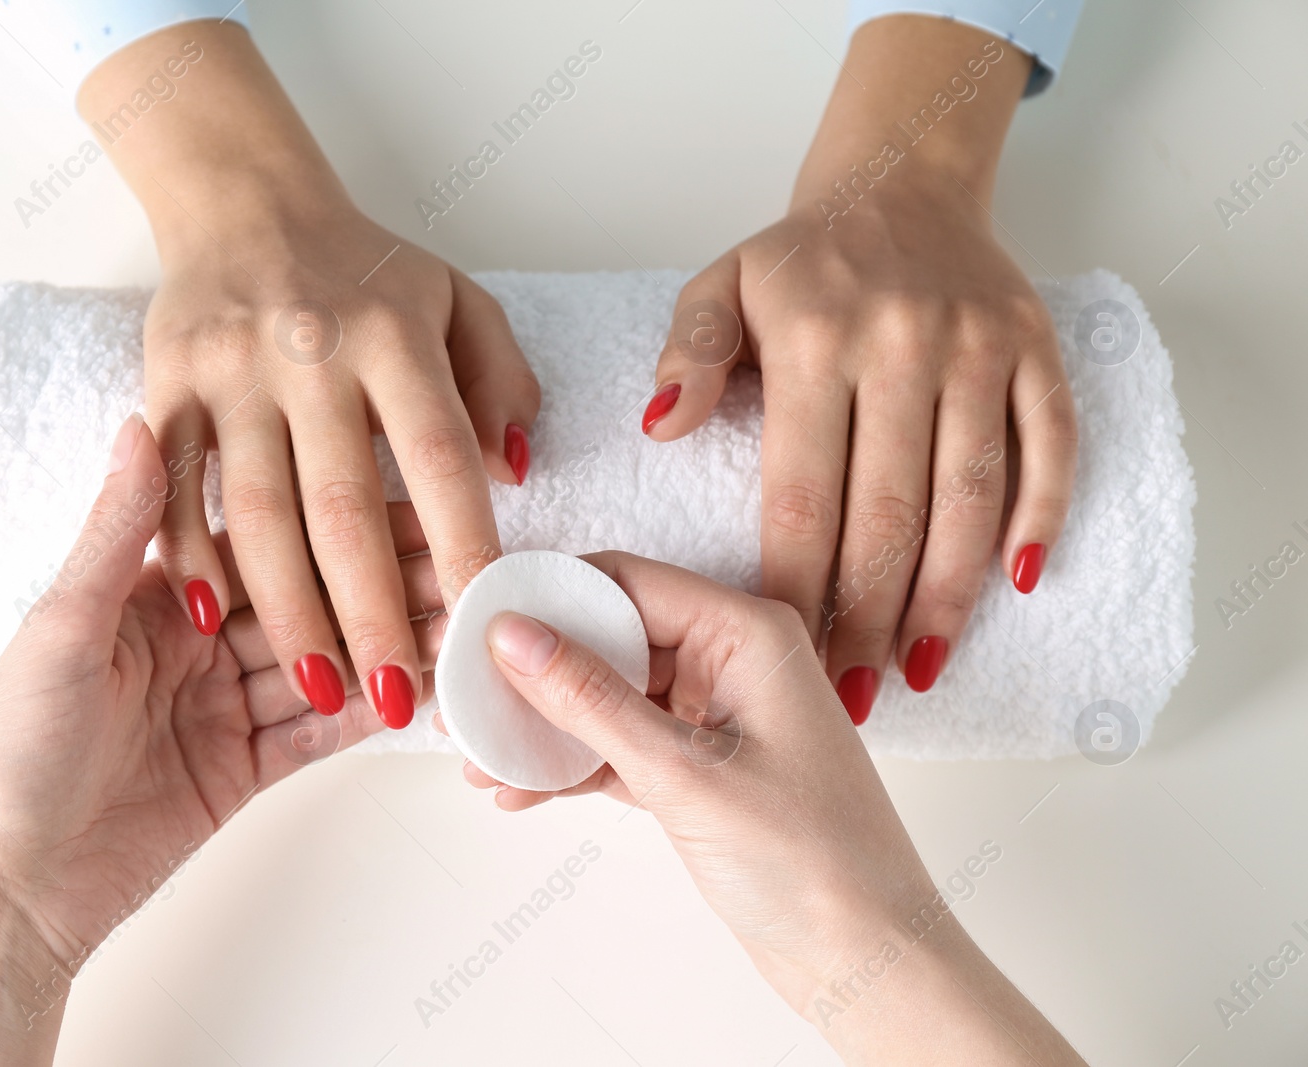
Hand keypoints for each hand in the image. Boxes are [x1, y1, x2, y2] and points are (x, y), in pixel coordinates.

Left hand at [0, 415, 445, 1065]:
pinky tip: (413, 696)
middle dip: (380, 587)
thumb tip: (137, 423)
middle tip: (458, 573)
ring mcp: (221, 708)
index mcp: (153, 595)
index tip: (409, 505)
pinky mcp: (239, 771)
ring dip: (384, 649)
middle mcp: (194, 644)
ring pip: (321, 665)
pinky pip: (313, 736)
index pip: (264, 544)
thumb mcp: (63, 628)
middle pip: (306, 602)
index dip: (336, 525)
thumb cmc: (10, 748)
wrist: (6, 885)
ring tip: (456, 631)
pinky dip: (361, 716)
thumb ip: (118, 534)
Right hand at [80, 21, 537, 727]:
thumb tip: (515, 473)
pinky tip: (218, 626)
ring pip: (257, 512)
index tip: (482, 624)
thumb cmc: (365, 269)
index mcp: (393, 334)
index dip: (463, 545)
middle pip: (345, 505)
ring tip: (325, 687)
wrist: (243, 202)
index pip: (440, 455)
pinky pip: (176, 488)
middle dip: (373, 613)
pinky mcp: (165, 385)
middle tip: (400, 697)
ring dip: (290, 612)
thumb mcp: (458, 298)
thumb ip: (500, 380)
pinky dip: (191, 558)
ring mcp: (229, 371)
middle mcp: (310, 352)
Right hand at [463, 552, 1084, 1064]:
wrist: (868, 960)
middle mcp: (734, 659)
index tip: (479, 622)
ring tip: (481, 759)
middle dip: (537, 670)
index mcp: (748, 633)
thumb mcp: (683, 774)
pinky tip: (521, 792)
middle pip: (612, 637)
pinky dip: (576, 766)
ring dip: (548, 727)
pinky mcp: (703, 768)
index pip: (627, 582)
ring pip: (610, 696)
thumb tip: (515, 637)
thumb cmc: (813, 863)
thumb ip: (593, 700)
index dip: (549, 597)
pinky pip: (623, 746)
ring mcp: (718, 714)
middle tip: (467, 699)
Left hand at [642, 16, 1076, 721]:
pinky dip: (1041, 516)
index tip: (786, 652)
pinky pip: (1050, 445)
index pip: (803, 492)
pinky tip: (1016, 584)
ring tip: (920, 666)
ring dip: (948, 592)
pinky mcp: (1035, 349)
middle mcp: (903, 345)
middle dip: (868, 615)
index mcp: (815, 341)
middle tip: (853, 691)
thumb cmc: (801, 260)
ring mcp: (978, 348)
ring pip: (970, 495)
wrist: (903, 181)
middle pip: (888, 512)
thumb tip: (660, 428)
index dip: (796, 583)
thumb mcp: (719, 287)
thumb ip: (687, 357)